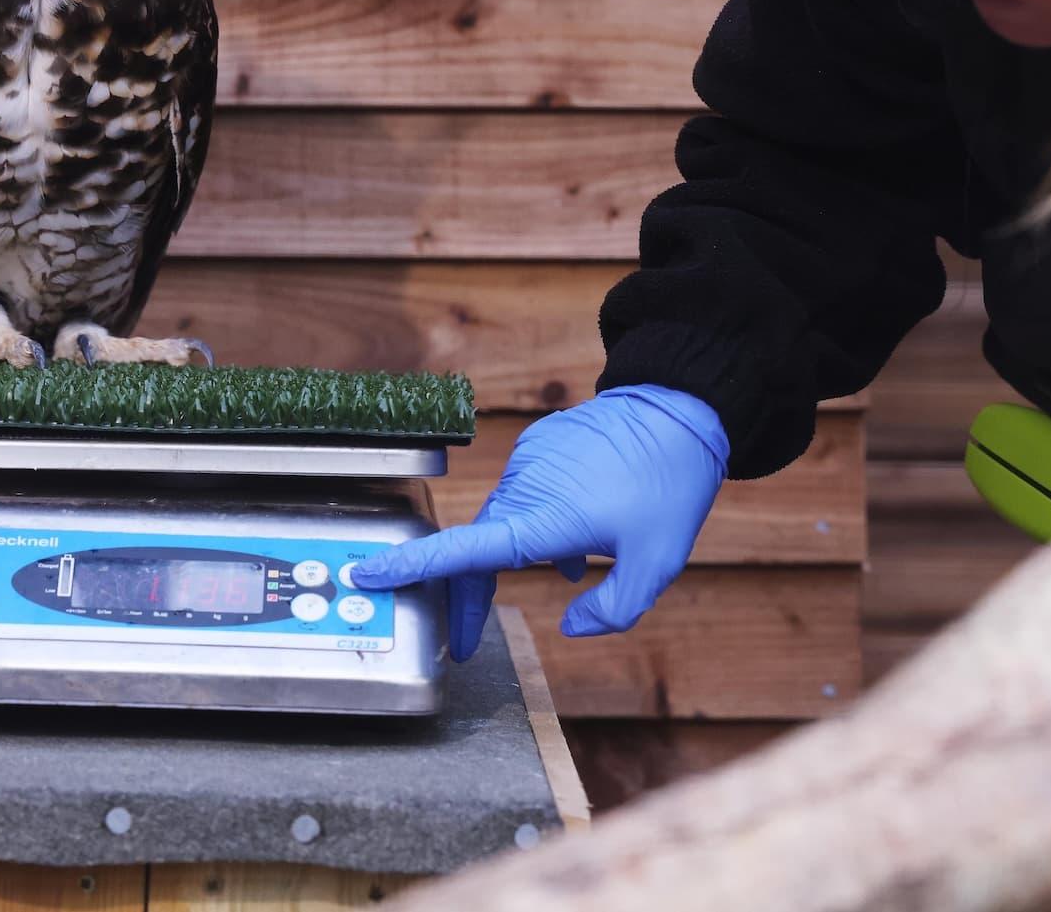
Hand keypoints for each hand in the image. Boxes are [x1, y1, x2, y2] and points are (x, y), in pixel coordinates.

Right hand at [350, 385, 727, 660]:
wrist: (681, 408)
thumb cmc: (670, 486)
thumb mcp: (656, 565)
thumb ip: (612, 609)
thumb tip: (570, 626)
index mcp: (542, 519)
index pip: (463, 551)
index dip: (413, 568)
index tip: (368, 575)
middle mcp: (525, 487)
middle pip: (478, 549)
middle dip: (469, 597)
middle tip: (468, 641)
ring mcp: (529, 462)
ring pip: (505, 522)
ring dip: (519, 554)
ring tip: (573, 568)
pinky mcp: (540, 445)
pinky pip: (526, 495)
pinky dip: (538, 521)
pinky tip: (580, 534)